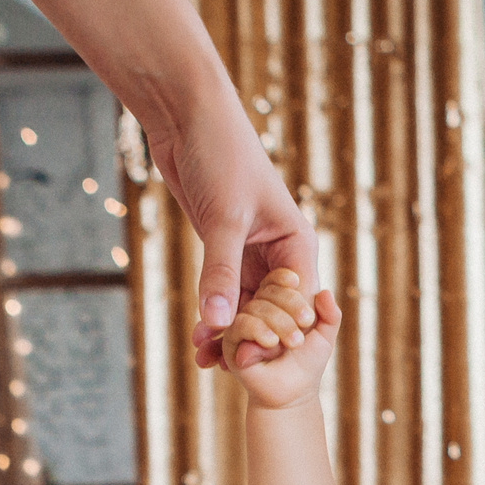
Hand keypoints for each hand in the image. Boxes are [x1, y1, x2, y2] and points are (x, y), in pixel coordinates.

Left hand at [144, 103, 317, 368]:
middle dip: (249, 337)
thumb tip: (217, 321)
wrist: (188, 115)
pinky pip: (220, 290)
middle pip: (269, 309)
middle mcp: (278, 251)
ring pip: (243, 303)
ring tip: (205, 362)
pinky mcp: (222, 247)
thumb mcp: (223, 217)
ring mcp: (249, 251)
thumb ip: (219, 271)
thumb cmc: (220, 154)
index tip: (251, 362)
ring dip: (226, 331)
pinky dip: (211, 313)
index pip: (295, 303)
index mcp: (296, 243)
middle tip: (226, 369)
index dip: (275, 333)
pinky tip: (198, 338)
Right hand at [221, 270, 338, 406]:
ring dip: (278, 322)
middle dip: (289, 304)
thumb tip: (325, 293)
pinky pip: (241, 324)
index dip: (284, 280)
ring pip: (255, 306)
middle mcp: (254, 310)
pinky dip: (258, 330)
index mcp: (273, 303)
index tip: (297, 283)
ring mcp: (241, 324)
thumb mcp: (324, 336)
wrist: (291, 394)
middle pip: (266, 290)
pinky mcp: (231, 342)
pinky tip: (272, 342)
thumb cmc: (307, 364)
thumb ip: (329, 315)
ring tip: (294, 342)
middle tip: (305, 324)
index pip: (274, 280)